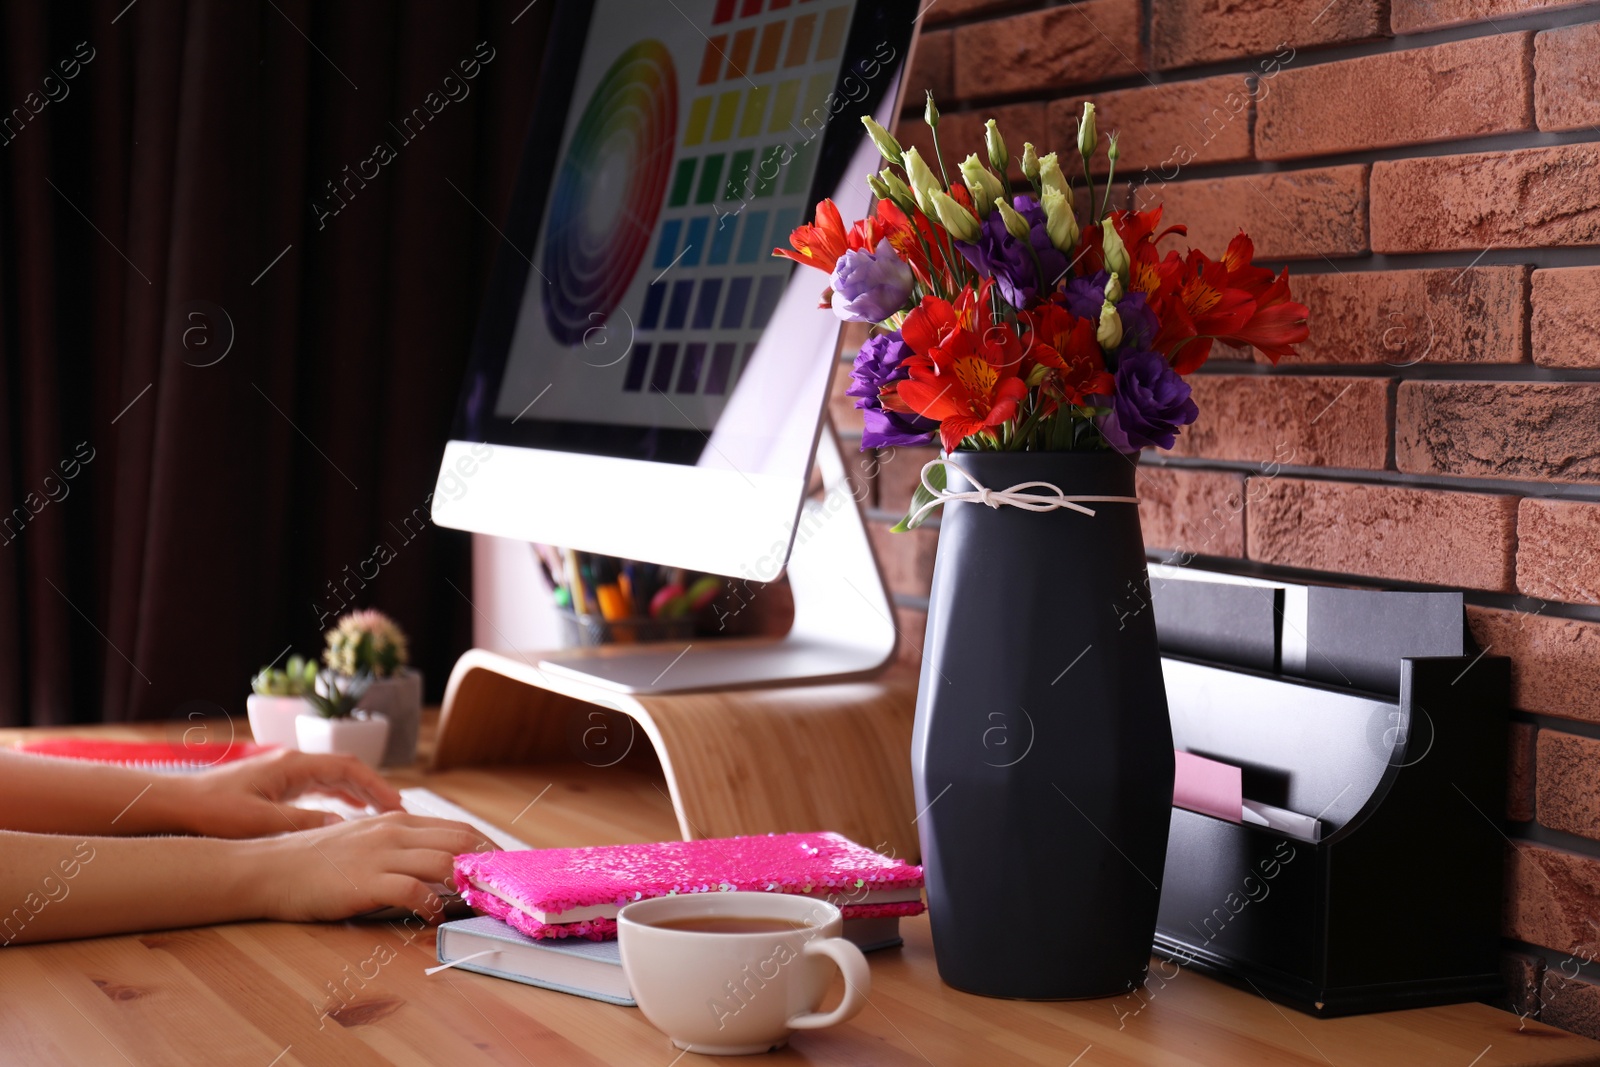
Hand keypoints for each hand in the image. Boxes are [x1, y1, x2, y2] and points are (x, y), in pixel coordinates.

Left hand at [165, 749, 404, 837]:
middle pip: (345, 769)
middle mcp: (292, 763)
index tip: (398, 805)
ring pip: (332, 777)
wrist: (173, 805)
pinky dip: (337, 797)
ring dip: (358, 793)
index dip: (377, 786)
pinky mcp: (274, 785)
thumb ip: (305, 824)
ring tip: (381, 813)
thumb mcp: (262, 822)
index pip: (348, 768)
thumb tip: (346, 829)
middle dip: (374, 789)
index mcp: (293, 765)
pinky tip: (345, 814)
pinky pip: (317, 786)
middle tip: (398, 811)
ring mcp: (283, 772)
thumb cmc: (212, 811)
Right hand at [246, 812, 494, 922]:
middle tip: (506, 887)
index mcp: (397, 821)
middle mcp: (394, 831)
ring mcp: (380, 854)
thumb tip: (435, 864)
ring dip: (469, 884)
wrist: (268, 868)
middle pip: (461, 840)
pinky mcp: (365, 881)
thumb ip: (398, 847)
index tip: (506, 867)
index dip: (488, 848)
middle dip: (490, 864)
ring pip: (444, 862)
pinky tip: (435, 916)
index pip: (458, 828)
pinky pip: (412, 890)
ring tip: (481, 902)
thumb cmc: (315, 860)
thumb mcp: (363, 841)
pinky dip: (431, 904)